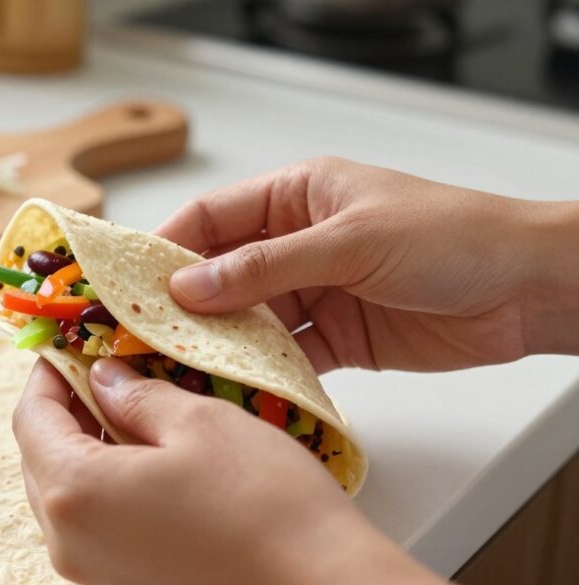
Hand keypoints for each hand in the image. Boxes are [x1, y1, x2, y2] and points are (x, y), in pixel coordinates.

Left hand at [14, 358, 443, 584]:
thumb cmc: (265, 505)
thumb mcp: (198, 422)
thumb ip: (136, 395)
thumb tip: (103, 378)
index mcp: (74, 494)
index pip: (30, 418)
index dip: (49, 373)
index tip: (71, 345)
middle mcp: (69, 543)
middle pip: (41, 458)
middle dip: (66, 409)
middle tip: (104, 371)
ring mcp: (92, 573)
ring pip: (66, 493)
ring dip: (87, 447)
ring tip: (132, 410)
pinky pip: (93, 525)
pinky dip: (107, 485)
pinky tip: (148, 460)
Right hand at [156, 157, 578, 371]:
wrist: (527, 289)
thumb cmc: (451, 236)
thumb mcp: (348, 241)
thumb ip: (266, 267)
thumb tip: (189, 286)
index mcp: (297, 195)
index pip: (213, 218)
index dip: (167, 249)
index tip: (127, 283)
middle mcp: (299, 242)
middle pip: (223, 274)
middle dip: (185, 305)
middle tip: (142, 337)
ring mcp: (317, 292)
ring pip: (250, 320)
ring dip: (220, 344)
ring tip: (180, 370)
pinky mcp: (339, 338)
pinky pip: (287, 356)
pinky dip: (263, 373)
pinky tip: (237, 388)